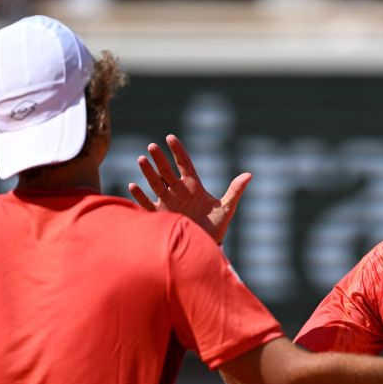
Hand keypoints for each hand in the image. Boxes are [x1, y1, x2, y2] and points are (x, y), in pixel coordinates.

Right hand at [128, 134, 251, 244]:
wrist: (205, 245)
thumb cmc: (216, 226)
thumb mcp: (227, 208)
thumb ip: (235, 190)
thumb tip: (249, 175)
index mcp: (193, 186)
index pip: (184, 163)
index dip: (177, 151)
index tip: (170, 138)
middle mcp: (178, 191)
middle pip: (166, 171)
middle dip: (159, 159)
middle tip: (152, 146)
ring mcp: (168, 202)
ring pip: (155, 183)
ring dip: (148, 172)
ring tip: (141, 159)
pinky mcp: (161, 215)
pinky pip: (147, 204)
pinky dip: (140, 196)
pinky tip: (133, 186)